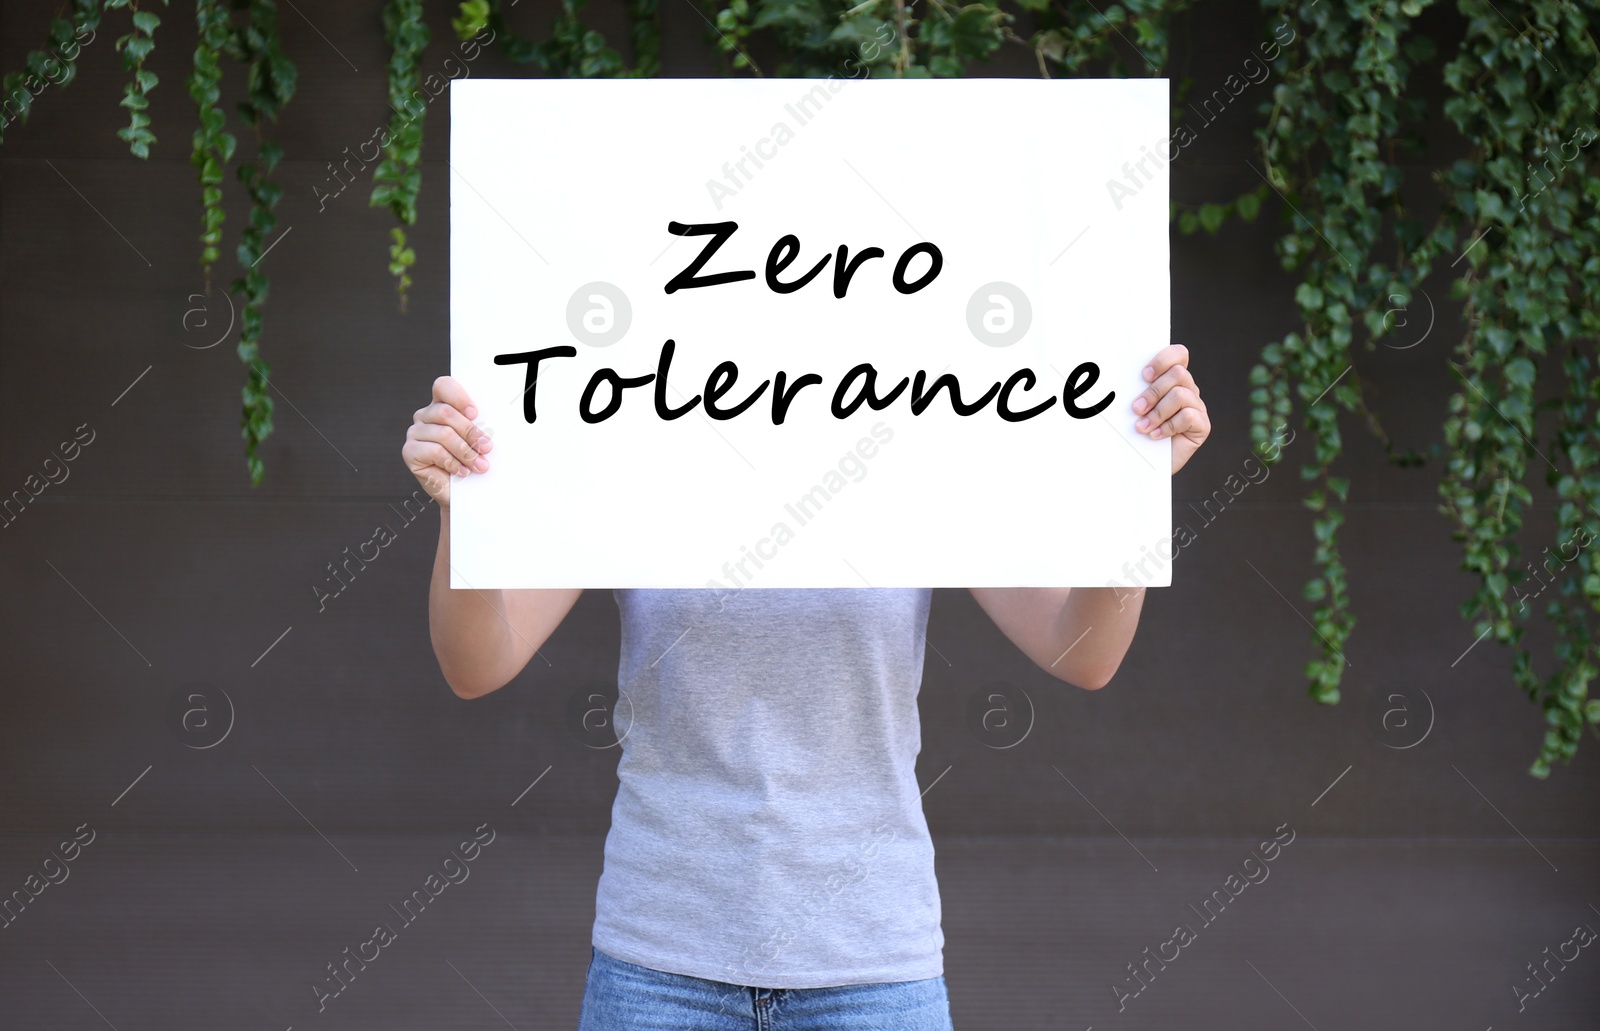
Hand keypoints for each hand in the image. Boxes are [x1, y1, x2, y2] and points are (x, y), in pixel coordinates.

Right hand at [402, 376, 492, 506]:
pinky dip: (452, 462)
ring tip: (480, 465)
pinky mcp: (409, 452)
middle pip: (446, 413)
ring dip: (466, 452)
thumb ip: (478, 427)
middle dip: (471, 431)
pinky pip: (434, 451)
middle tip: (486, 447)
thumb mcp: (477, 441)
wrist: (460, 493)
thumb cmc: (470, 462)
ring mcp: (415, 433)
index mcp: (441, 405)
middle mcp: (425, 416)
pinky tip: (462, 471)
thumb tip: (488, 426)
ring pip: (443, 434)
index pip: (443, 386)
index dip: (458, 397)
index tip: (475, 414)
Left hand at [1130, 344, 1208, 473]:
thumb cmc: (1138, 435)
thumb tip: (1115, 377)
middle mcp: (1188, 390)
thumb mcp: (1134, 409)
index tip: (1144, 375)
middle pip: (1178, 374)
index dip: (1163, 360)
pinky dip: (1168, 426)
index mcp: (1172, 380)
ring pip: (1180, 395)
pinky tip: (1155, 436)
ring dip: (1157, 412)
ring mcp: (1197, 407)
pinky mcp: (1202, 426)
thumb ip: (1135, 391)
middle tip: (1136, 409)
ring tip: (1142, 427)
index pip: (1178, 354)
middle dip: (1153, 392)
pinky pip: (1188, 416)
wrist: (1145, 466)